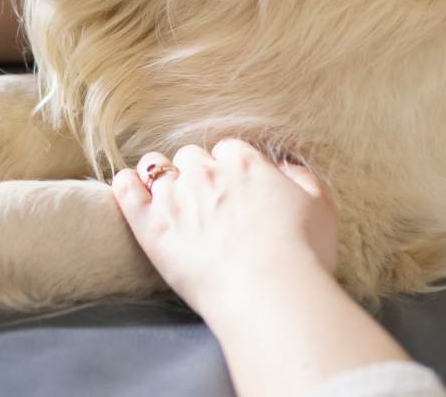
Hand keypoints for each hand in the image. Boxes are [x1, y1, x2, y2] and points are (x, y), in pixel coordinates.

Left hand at [113, 141, 408, 396]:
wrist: (269, 294)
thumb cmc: (301, 256)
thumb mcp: (320, 208)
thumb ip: (301, 178)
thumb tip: (286, 165)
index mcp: (245, 163)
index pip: (228, 151)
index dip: (230, 169)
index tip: (233, 188)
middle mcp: (206, 172)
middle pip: (192, 157)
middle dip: (197, 174)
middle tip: (205, 201)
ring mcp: (174, 196)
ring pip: (156, 169)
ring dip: (160, 178)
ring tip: (165, 194)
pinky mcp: (150, 225)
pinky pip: (126, 189)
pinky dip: (125, 184)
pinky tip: (128, 186)